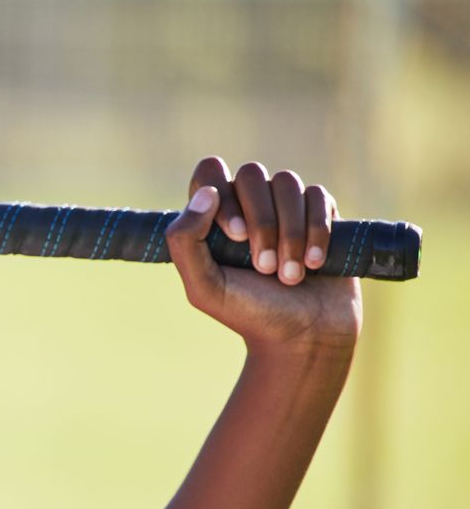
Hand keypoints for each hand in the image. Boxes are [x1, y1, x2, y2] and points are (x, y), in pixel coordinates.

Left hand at [164, 157, 361, 355]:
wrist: (304, 336)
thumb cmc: (249, 313)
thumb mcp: (204, 287)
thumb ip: (185, 241)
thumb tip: (205, 193)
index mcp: (212, 215)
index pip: (209, 172)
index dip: (222, 195)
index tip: (236, 236)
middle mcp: (247, 203)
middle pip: (252, 174)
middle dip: (262, 222)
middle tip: (264, 268)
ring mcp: (285, 205)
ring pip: (287, 183)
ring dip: (290, 232)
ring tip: (289, 276)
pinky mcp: (321, 213)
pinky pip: (318, 196)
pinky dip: (316, 231)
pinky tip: (313, 264)